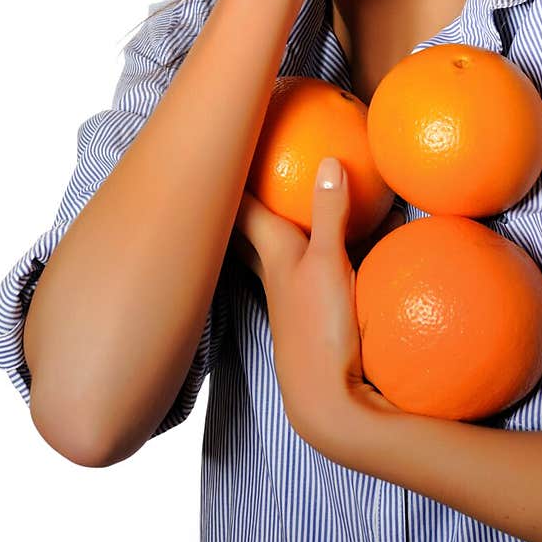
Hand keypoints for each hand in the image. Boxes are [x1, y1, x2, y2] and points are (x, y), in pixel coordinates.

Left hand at [230, 157, 404, 456]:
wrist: (325, 401)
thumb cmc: (321, 330)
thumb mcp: (330, 264)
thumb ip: (330, 212)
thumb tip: (329, 159)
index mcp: (271, 251)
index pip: (236, 204)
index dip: (223, 172)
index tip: (211, 141)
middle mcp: (269, 268)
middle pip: (240, 224)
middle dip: (229, 196)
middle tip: (225, 162)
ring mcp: (283, 292)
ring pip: (260, 246)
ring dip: (255, 221)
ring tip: (255, 194)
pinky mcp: (301, 310)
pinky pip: (287, 264)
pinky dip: (289, 244)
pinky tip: (304, 246)